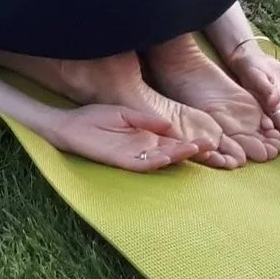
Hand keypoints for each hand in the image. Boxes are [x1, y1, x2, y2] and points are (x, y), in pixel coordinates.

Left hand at [45, 103, 201, 171]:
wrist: (68, 125)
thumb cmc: (94, 119)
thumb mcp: (124, 114)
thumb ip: (146, 120)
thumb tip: (170, 125)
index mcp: (145, 137)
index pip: (172, 141)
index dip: (189, 140)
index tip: (209, 137)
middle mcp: (142, 149)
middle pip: (171, 151)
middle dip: (190, 149)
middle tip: (210, 145)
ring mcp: (132, 156)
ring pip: (160, 159)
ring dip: (176, 156)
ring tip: (194, 150)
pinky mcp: (119, 161)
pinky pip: (140, 164)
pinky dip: (153, 162)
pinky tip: (166, 158)